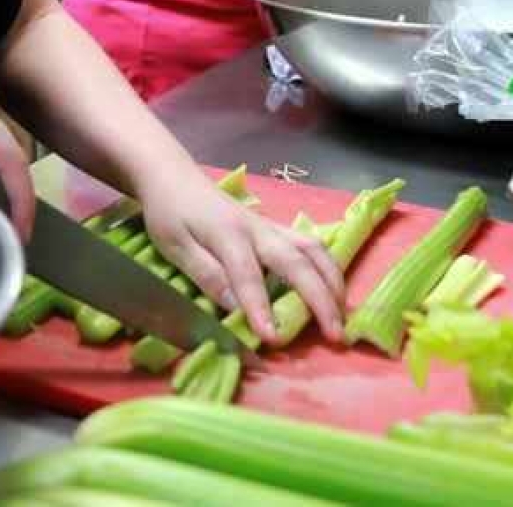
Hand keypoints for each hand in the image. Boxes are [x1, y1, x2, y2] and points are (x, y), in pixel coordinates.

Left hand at [134, 164, 344, 346]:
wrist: (172, 175)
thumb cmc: (170, 213)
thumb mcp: (175, 246)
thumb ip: (206, 274)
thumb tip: (236, 308)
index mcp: (227, 234)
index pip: (248, 275)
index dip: (261, 307)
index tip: (273, 338)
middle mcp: (257, 229)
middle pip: (296, 261)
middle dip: (319, 299)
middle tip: (335, 335)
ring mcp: (269, 226)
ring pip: (312, 249)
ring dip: (333, 281)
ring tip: (343, 315)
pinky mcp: (274, 227)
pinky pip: (309, 245)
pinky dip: (327, 267)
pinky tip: (335, 288)